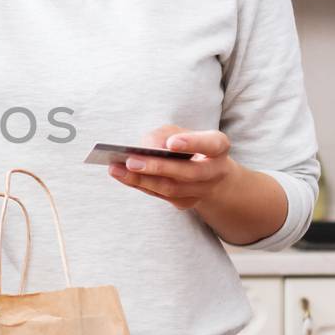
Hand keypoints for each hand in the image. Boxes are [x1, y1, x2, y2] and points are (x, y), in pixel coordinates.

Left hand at [106, 126, 237, 211]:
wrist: (206, 173)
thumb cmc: (188, 145)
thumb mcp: (179, 131)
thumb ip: (163, 135)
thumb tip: (143, 150)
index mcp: (218, 147)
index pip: (210, 144)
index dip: (192, 143)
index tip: (171, 143)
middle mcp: (215, 171)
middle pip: (187, 173)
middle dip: (157, 167)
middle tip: (131, 161)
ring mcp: (201, 191)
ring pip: (171, 189)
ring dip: (141, 180)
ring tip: (116, 169)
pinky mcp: (186, 203)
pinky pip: (160, 195)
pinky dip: (139, 184)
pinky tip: (120, 175)